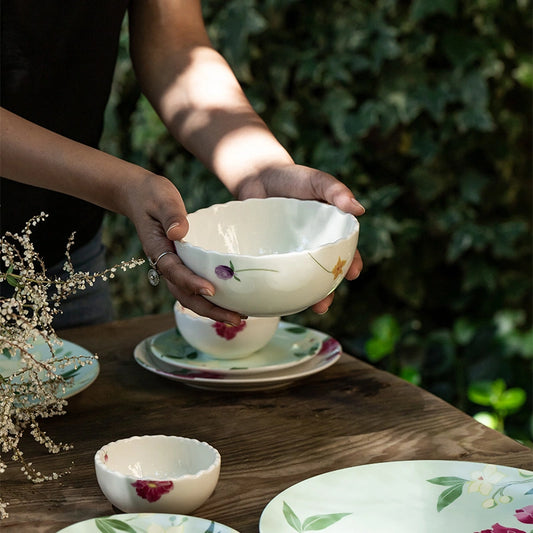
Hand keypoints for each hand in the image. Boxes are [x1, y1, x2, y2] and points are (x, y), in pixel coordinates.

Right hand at [125, 173, 244, 325]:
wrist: (141, 197)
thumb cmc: (152, 196)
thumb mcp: (161, 199)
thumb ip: (170, 214)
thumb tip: (179, 231)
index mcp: (158, 249)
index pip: (174, 270)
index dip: (191, 282)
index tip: (210, 290)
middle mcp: (165, 264)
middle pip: (185, 294)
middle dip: (209, 309)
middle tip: (236, 318)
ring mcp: (174, 267)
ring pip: (191, 296)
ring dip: (213, 309)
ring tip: (240, 317)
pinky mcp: (184, 265)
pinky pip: (196, 286)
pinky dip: (212, 298)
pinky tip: (232, 301)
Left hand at [234, 163, 364, 313]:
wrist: (256, 176)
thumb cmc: (292, 177)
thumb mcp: (316, 181)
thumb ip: (335, 191)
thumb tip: (359, 209)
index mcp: (328, 230)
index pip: (345, 251)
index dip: (350, 264)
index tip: (352, 274)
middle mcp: (311, 246)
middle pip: (324, 272)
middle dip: (328, 291)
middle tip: (324, 305)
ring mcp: (290, 253)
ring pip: (301, 278)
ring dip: (306, 296)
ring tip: (308, 308)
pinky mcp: (269, 256)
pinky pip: (277, 274)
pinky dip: (280, 288)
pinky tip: (279, 301)